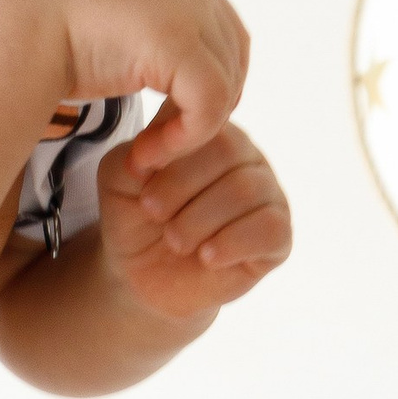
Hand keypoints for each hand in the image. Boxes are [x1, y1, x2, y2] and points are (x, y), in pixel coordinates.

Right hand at [0, 0, 249, 171]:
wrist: (4, 28)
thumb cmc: (34, 32)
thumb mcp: (101, 22)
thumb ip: (140, 34)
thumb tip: (163, 64)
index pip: (223, 32)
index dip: (205, 82)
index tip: (166, 120)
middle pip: (234, 58)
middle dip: (206, 108)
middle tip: (161, 146)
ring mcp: (189, 8)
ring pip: (225, 87)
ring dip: (191, 133)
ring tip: (148, 156)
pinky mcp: (180, 43)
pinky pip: (210, 107)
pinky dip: (184, 142)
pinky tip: (143, 158)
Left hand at [96, 122, 292, 320]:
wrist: (141, 276)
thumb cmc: (134, 217)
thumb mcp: (120, 178)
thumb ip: (139, 150)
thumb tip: (169, 140)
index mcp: (212, 131)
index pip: (205, 123)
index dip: (170, 157)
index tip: (140, 187)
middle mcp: (246, 156)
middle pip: (229, 151)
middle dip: (181, 187)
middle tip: (153, 214)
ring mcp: (267, 194)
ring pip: (248, 190)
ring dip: (199, 220)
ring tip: (174, 241)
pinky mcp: (278, 236)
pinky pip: (271, 229)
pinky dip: (232, 243)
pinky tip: (207, 256)